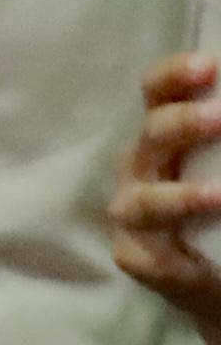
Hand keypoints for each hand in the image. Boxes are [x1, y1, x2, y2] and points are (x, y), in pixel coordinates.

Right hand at [110, 51, 220, 341]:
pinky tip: (198, 263)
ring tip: (219, 197)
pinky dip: (178, 261)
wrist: (215, 277)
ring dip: (182, 197)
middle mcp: (141, 166)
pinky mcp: (135, 259)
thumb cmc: (219, 210)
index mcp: (165, 136)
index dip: (175, 76)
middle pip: (150, 136)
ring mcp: (132, 214)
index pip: (157, 92)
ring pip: (145, 202)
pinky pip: (154, 260)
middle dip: (183, 124)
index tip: (210, 66)